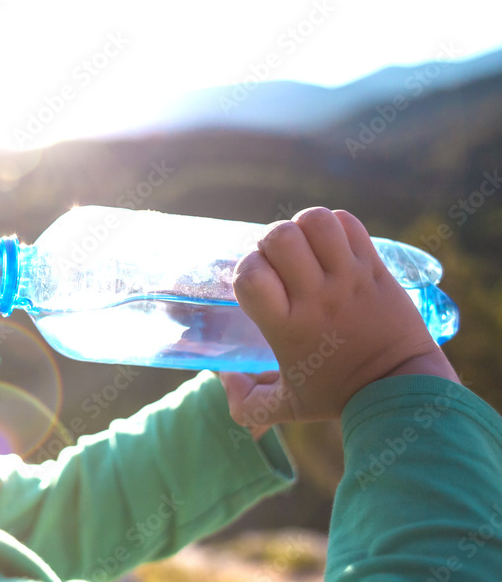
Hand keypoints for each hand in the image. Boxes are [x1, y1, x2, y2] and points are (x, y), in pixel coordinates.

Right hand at [219, 207, 457, 427]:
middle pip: (281, 236)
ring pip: (315, 220)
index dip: (246, 270)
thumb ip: (247, 404)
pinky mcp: (375, 266)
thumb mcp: (287, 406)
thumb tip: (223, 379)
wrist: (403, 389)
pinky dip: (334, 225)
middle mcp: (317, 296)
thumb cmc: (340, 397)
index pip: (251, 275)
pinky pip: (348, 222)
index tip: (258, 284)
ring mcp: (348, 277)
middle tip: (280, 262)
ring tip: (306, 248)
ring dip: (303, 227)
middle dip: (271, 241)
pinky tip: (331, 245)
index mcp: (287, 326)